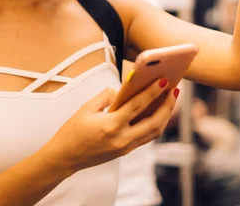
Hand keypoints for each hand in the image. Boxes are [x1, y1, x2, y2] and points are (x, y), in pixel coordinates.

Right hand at [47, 79, 177, 173]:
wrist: (65, 157)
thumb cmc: (72, 131)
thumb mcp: (86, 108)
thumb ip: (106, 96)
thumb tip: (122, 90)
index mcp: (111, 124)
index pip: (138, 105)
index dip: (153, 92)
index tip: (164, 81)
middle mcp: (122, 138)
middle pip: (154, 122)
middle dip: (167, 106)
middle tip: (174, 91)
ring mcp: (125, 147)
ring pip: (154, 132)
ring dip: (165, 116)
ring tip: (170, 101)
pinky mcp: (125, 151)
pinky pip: (146, 137)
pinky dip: (155, 124)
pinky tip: (157, 113)